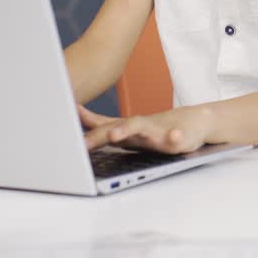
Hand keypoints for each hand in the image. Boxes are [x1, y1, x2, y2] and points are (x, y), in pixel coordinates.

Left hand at [77, 104, 212, 153]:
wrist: (195, 121)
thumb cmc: (157, 128)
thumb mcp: (126, 128)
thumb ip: (101, 124)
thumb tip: (75, 115)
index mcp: (126, 129)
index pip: (101, 126)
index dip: (83, 125)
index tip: (63, 121)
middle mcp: (139, 128)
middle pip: (115, 127)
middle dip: (98, 134)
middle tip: (81, 143)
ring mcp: (158, 131)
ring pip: (141, 128)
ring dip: (127, 130)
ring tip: (114, 135)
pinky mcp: (179, 138)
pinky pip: (177, 138)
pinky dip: (175, 137)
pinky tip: (174, 137)